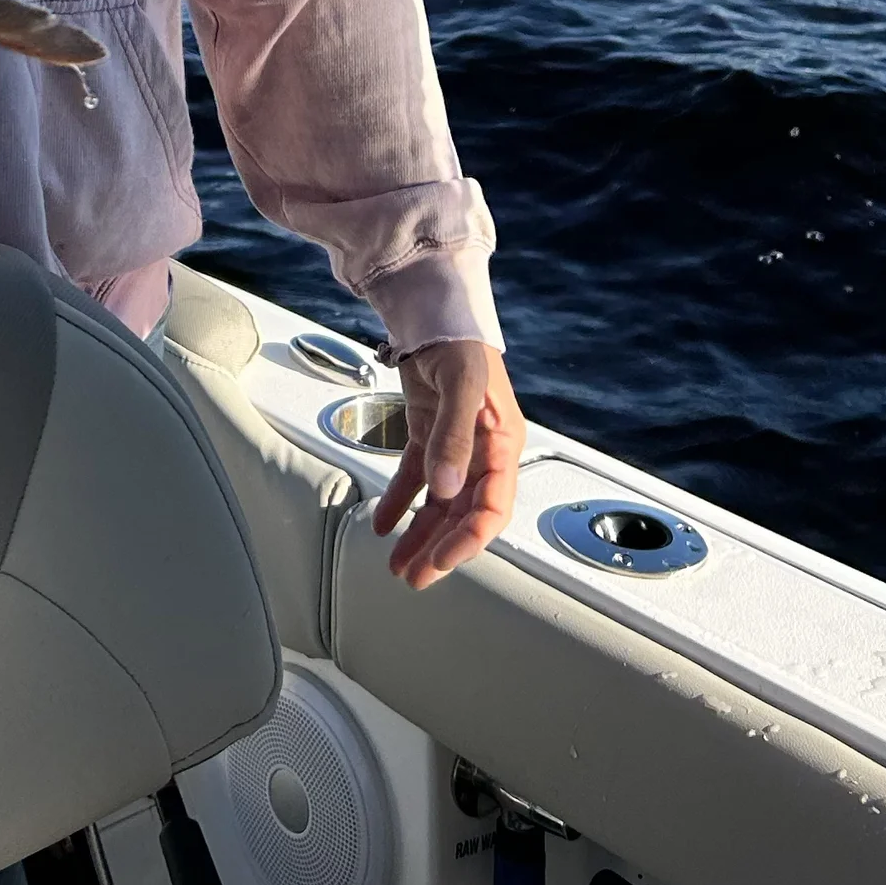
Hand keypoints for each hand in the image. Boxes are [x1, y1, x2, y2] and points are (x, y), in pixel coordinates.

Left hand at [371, 341, 523, 588]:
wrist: (434, 307)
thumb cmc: (460, 340)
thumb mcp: (462, 386)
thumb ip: (453, 439)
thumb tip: (445, 489)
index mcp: (502, 445)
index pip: (491, 508)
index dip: (468, 540)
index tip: (442, 561)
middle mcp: (481, 451)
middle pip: (463, 514)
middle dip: (440, 549)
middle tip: (415, 577)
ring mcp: (454, 445)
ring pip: (439, 504)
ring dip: (420, 534)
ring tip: (398, 564)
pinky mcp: (429, 435)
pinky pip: (416, 479)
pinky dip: (399, 502)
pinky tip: (383, 523)